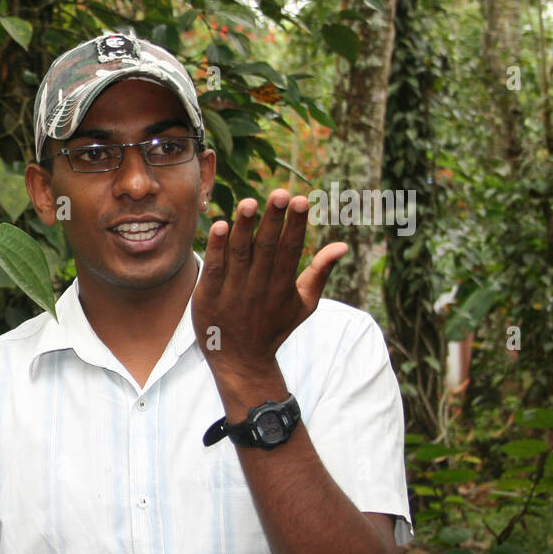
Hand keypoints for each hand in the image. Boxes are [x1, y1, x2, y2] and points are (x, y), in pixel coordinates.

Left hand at [191, 188, 347, 377]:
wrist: (240, 361)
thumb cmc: (274, 327)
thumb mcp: (303, 304)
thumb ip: (321, 273)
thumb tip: (343, 246)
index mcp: (284, 286)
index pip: (291, 250)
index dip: (296, 225)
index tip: (301, 199)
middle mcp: (260, 287)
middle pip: (267, 248)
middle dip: (273, 220)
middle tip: (280, 192)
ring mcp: (233, 292)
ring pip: (240, 254)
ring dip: (244, 228)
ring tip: (249, 202)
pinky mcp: (209, 296)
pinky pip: (214, 268)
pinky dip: (216, 248)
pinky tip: (220, 225)